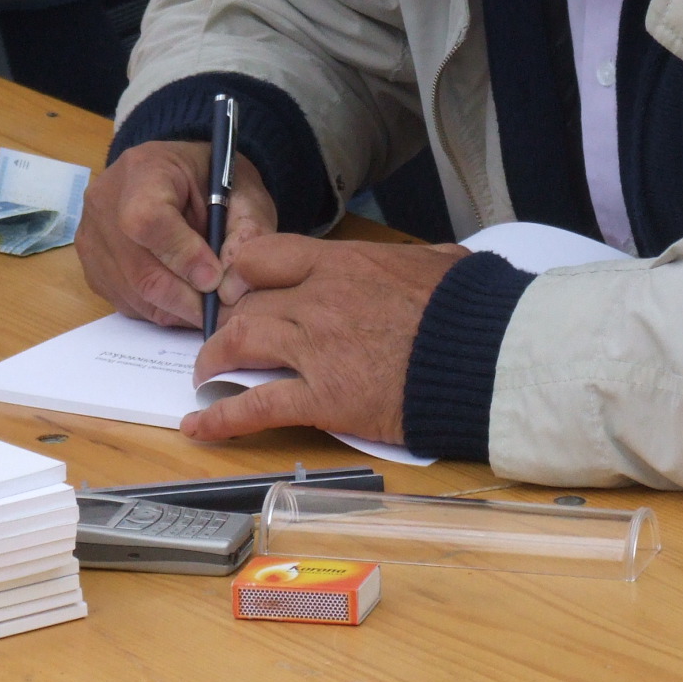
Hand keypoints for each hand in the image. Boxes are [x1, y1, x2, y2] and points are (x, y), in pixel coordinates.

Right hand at [77, 140, 275, 327]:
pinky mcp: (90, 266)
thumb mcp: (244, 192)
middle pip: (140, 270)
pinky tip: (184, 296)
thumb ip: (247, 232)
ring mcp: (92, 236)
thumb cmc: (213, 183)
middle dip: (188, 298)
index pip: (147, 219)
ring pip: (134, 294)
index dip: (183, 255)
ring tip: (208, 304)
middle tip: (221, 310)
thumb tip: (227, 289)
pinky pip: (126, 303)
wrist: (180, 177)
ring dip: (177, 309)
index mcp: (145, 168)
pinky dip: (161, 310)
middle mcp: (106, 202)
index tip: (215, 276)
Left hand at [182, 235, 465, 444]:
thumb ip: (421, 260)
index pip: (263, 255)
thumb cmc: (469, 310)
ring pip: (239, 344)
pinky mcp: (322, 399)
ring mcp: (315, 349)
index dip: (243, 274)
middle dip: (230, 321)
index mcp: (342, 263)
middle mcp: (317, 300)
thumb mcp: (441, 264)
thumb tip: (438, 259)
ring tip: (206, 373)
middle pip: (247, 303)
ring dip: (214, 359)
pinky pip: (255, 406)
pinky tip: (198, 426)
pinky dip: (220, 418)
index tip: (241, 289)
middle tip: (227, 339)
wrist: (484, 355)